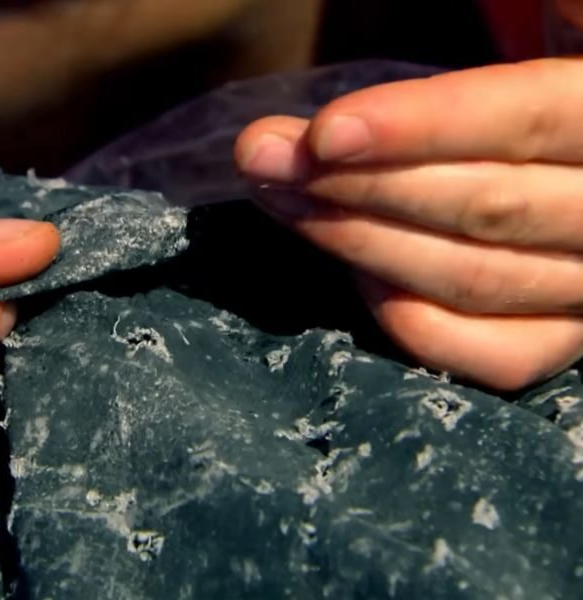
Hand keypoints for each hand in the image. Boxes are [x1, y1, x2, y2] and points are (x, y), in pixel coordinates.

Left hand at [235, 58, 582, 391]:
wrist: (581, 147)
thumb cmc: (544, 87)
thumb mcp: (558, 24)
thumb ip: (543, 14)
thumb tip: (472, 28)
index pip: (525, 121)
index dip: (420, 127)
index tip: (323, 133)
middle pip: (483, 208)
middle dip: (356, 184)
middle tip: (263, 158)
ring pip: (472, 280)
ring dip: (356, 241)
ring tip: (278, 196)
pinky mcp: (560, 339)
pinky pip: (484, 352)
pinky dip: (405, 314)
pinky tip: (354, 268)